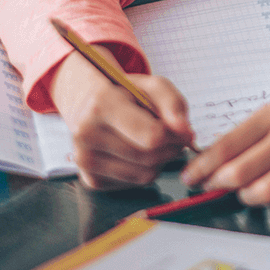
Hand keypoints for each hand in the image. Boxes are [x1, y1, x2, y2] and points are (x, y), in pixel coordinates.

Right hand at [50, 49, 193, 189]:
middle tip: (175, 137)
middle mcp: (86, 135)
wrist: (88, 106)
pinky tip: (139, 152)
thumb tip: (186, 132)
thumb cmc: (126, 94)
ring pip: (144, 175)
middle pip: (149, 158)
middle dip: (171, 148)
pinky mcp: (90, 180)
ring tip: (156, 142)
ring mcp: (84, 160)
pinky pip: (134, 184)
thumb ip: (173, 103)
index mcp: (101, 105)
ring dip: (161, 161)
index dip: (176, 136)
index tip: (184, 130)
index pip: (151, 136)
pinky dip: (145, 170)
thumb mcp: (153, 85)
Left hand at [180, 86, 269, 213]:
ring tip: (253, 192)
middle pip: (240, 173)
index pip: (227, 145)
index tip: (191, 178)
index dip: (202, 167)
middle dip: (222, 185)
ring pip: (264, 192)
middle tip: (218, 188)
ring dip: (251, 197)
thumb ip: (255, 134)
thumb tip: (217, 159)